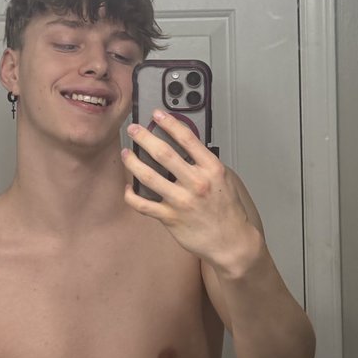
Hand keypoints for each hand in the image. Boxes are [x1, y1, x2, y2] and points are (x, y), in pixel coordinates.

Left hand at [122, 110, 257, 271]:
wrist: (231, 242)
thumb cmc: (228, 212)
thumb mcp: (225, 180)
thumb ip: (205, 164)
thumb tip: (186, 148)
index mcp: (211, 169)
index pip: (187, 138)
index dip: (169, 123)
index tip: (157, 115)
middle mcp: (196, 183)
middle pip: (163, 153)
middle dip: (144, 137)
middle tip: (134, 129)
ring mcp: (181, 201)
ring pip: (148, 176)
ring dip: (133, 162)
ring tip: (126, 154)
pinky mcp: (170, 218)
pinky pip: (143, 204)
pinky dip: (132, 195)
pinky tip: (129, 188)